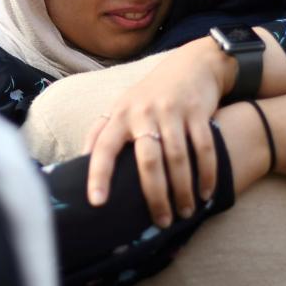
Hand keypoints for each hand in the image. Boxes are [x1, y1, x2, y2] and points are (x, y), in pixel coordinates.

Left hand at [82, 36, 230, 226]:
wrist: (193, 63)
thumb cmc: (151, 94)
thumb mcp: (122, 106)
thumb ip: (101, 132)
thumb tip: (79, 161)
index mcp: (120, 115)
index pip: (103, 147)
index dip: (98, 174)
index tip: (96, 203)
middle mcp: (143, 112)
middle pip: (148, 161)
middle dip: (155, 196)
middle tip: (160, 222)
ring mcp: (172, 111)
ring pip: (177, 158)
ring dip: (182, 190)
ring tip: (185, 213)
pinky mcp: (198, 111)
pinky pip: (204, 148)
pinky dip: (206, 173)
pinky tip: (206, 193)